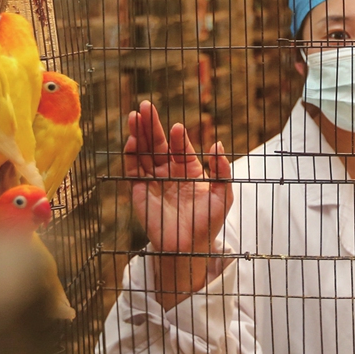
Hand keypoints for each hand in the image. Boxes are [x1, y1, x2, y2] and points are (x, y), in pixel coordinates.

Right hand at [124, 101, 232, 258]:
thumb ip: (222, 171)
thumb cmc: (208, 222)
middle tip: (146, 105)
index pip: (181, 148)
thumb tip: (217, 143)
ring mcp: (153, 180)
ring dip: (138, 134)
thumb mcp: (223, 195)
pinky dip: (131, 156)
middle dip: (151, 125)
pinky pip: (133, 171)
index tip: (177, 127)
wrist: (190, 248)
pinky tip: (131, 141)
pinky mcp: (139, 192)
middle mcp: (169, 171)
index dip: (178, 138)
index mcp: (189, 169)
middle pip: (157, 144)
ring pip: (143, 153)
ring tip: (135, 115)